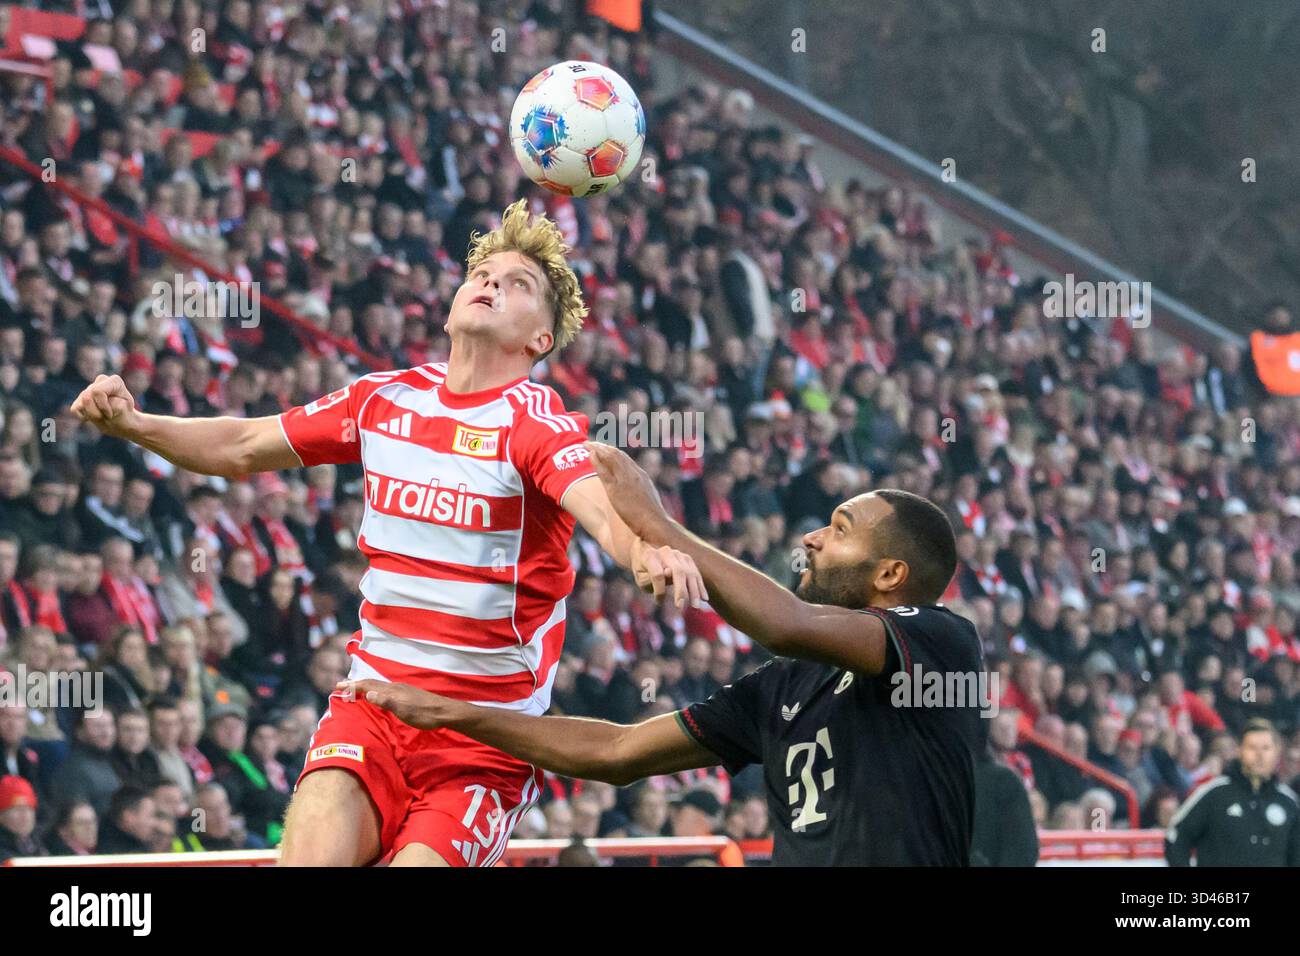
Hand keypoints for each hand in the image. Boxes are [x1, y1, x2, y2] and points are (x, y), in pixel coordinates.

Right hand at [70, 374, 139, 438]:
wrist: (122, 422)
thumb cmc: (125, 416)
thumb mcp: (124, 413)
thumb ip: (114, 405)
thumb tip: (106, 403)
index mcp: (115, 381)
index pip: (97, 391)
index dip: (102, 406)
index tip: (111, 413)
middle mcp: (101, 381)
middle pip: (86, 398)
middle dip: (96, 413)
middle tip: (107, 416)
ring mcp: (89, 388)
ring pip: (80, 405)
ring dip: (91, 416)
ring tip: (102, 416)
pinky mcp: (80, 398)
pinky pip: (74, 409)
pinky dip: (84, 417)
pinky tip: (95, 415)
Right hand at [337, 679, 459, 729]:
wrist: (443, 711)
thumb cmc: (424, 713)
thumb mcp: (403, 709)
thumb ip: (386, 701)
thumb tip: (368, 693)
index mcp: (392, 690)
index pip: (368, 685)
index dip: (352, 686)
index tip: (338, 686)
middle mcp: (395, 687)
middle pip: (371, 683)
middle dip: (355, 684)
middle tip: (341, 686)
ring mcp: (402, 690)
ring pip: (378, 685)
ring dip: (364, 686)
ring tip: (355, 688)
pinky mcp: (407, 695)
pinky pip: (385, 690)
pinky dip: (375, 690)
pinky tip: (378, 695)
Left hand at [584, 442, 671, 539]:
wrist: (654, 523)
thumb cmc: (653, 517)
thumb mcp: (648, 500)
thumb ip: (641, 492)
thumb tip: (639, 495)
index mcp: (640, 475)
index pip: (625, 459)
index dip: (612, 452)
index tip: (604, 449)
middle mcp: (633, 473)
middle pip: (616, 454)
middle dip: (603, 447)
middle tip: (592, 443)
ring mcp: (625, 480)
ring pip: (610, 457)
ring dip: (597, 448)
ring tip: (587, 444)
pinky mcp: (616, 489)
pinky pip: (604, 470)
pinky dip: (596, 460)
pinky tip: (590, 454)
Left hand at [631, 537, 707, 608]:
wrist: (647, 553)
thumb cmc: (642, 570)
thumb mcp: (640, 578)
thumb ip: (651, 578)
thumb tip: (669, 573)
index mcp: (650, 556)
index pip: (657, 575)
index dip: (659, 590)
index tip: (659, 602)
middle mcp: (666, 552)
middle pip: (678, 571)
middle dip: (681, 590)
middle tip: (681, 606)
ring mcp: (679, 554)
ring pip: (690, 572)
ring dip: (694, 591)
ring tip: (695, 606)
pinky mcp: (688, 559)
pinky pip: (696, 573)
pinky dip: (700, 586)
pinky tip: (704, 598)